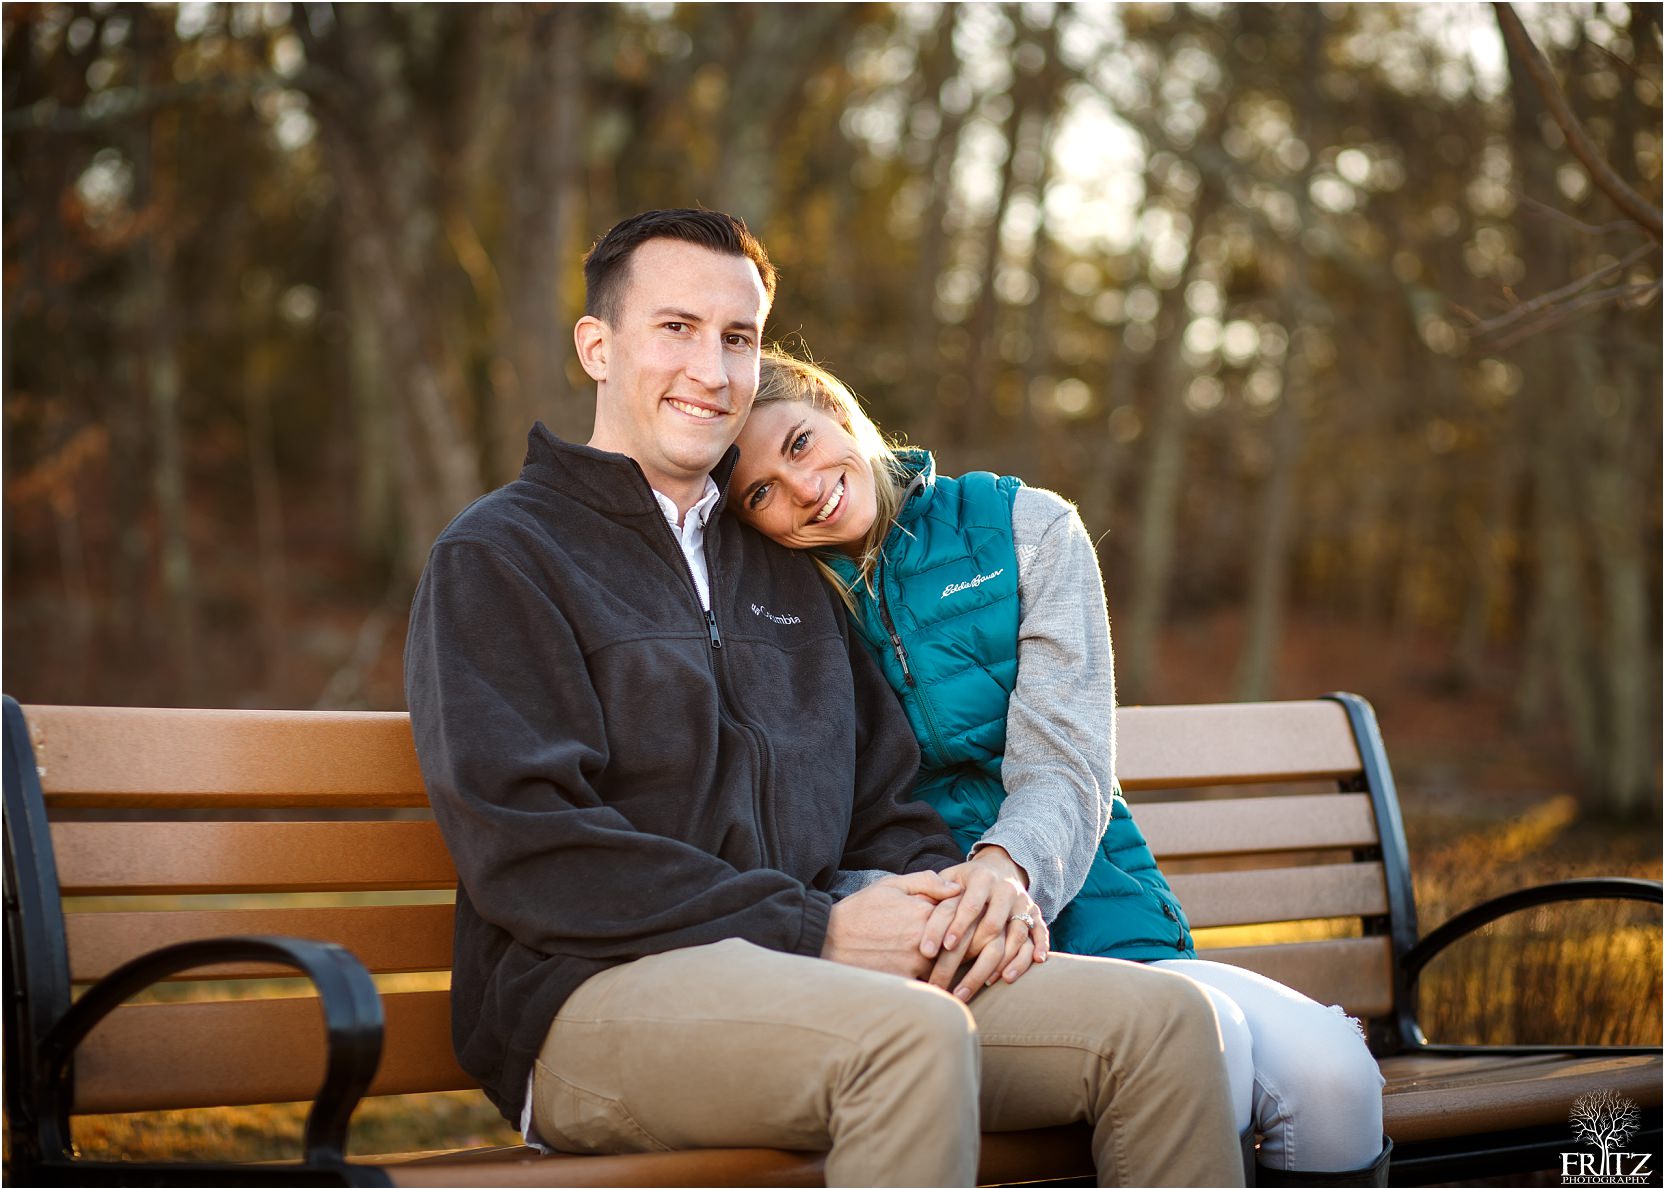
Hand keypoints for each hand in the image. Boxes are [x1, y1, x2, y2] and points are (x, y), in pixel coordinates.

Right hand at [821, 870, 961, 978]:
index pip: (960, 913)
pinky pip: (931, 983)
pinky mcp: (907, 982)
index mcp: (924, 912)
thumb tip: (958, 888)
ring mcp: (916, 964)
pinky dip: (935, 980)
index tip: (962, 916)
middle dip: (961, 940)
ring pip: (947, 964)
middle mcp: (925, 939)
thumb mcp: (891, 885)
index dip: (963, 914)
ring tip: (945, 957)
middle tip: (963, 940)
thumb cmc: (861, 910)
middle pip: (958, 941)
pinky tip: (932, 975)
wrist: (830, 940)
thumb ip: (927, 882)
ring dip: (949, 961)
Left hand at [919, 847, 1049, 1000]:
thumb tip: (920, 906)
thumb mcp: (949, 876)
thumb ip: (933, 888)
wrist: (999, 867)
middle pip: (992, 926)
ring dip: (1002, 962)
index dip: (954, 927)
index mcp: (981, 878)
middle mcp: (1004, 889)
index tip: (936, 950)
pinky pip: (1040, 933)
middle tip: (952, 982)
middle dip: (971, 956)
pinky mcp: (1035, 914)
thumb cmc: (965, 880)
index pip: (968, 906)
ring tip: (986, 984)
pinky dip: (1036, 949)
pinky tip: (1026, 968)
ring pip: (1017, 935)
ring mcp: (1022, 903)